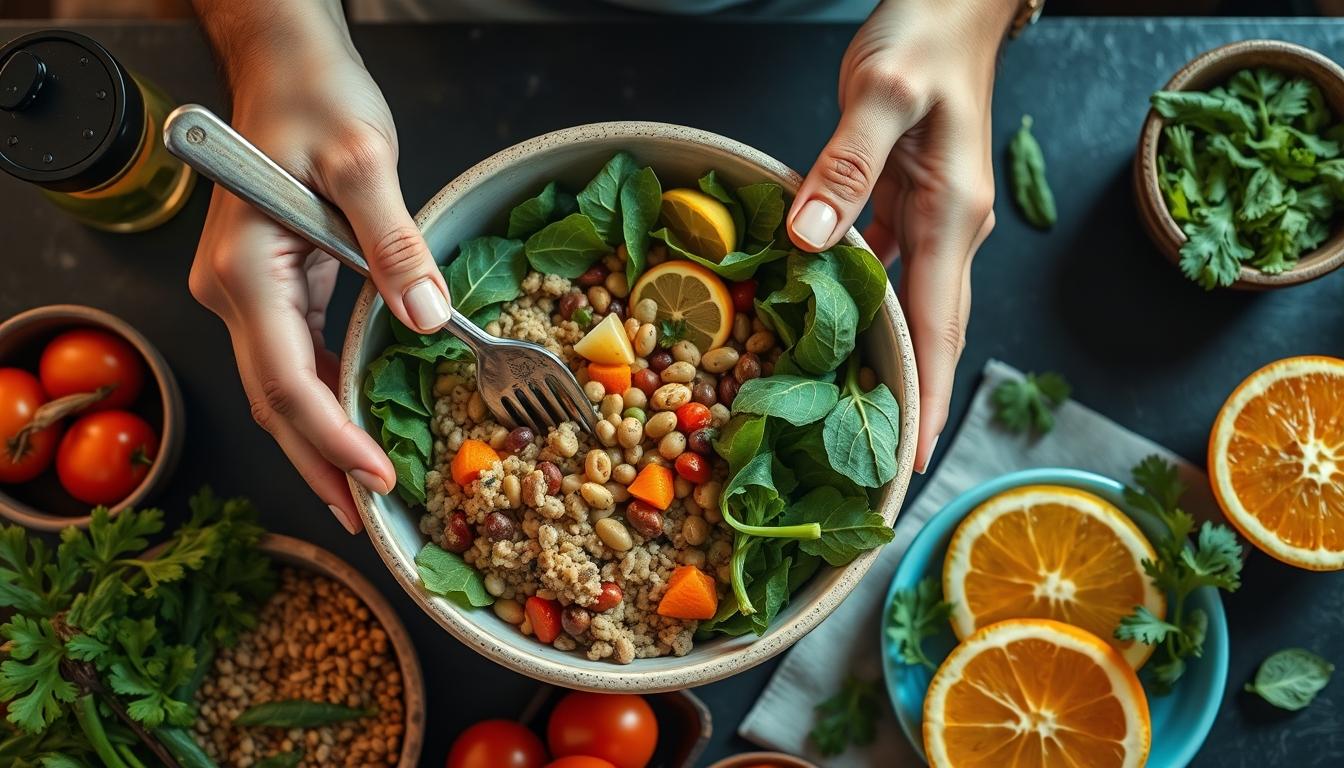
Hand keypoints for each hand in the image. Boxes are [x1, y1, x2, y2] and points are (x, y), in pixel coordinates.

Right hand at [189, 7, 450, 531]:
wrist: (286, 66)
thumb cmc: (315, 99)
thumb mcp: (364, 162)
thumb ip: (393, 243)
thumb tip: (427, 320)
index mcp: (248, 271)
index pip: (286, 379)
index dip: (330, 439)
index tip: (376, 479)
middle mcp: (236, 291)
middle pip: (276, 401)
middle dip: (322, 464)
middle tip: (369, 516)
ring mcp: (249, 292)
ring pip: (284, 388)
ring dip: (324, 442)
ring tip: (366, 491)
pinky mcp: (274, 285)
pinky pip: (299, 357)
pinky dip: (328, 399)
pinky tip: (358, 429)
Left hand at [786, 0, 1013, 473]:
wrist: (953, 2)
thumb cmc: (924, 36)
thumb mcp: (881, 93)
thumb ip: (844, 170)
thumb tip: (808, 245)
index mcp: (953, 216)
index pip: (941, 329)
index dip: (927, 400)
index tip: (909, 463)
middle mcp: (951, 231)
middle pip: (934, 336)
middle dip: (910, 403)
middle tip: (874, 467)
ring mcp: (933, 222)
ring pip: (910, 311)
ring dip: (886, 363)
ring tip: (849, 418)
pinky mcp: (908, 206)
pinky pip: (885, 273)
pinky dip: (861, 309)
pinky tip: (825, 329)